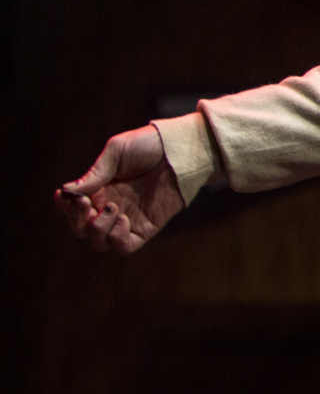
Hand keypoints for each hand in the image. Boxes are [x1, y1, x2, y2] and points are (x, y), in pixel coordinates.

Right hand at [55, 124, 184, 253]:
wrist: (179, 151)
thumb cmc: (148, 146)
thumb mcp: (117, 152)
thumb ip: (95, 173)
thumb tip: (69, 190)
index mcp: (99, 190)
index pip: (73, 208)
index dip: (65, 206)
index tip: (66, 196)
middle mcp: (110, 207)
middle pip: (82, 229)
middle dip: (77, 220)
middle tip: (87, 204)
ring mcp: (128, 219)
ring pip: (100, 242)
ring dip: (98, 229)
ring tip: (112, 207)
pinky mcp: (146, 228)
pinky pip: (124, 247)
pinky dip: (117, 239)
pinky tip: (123, 219)